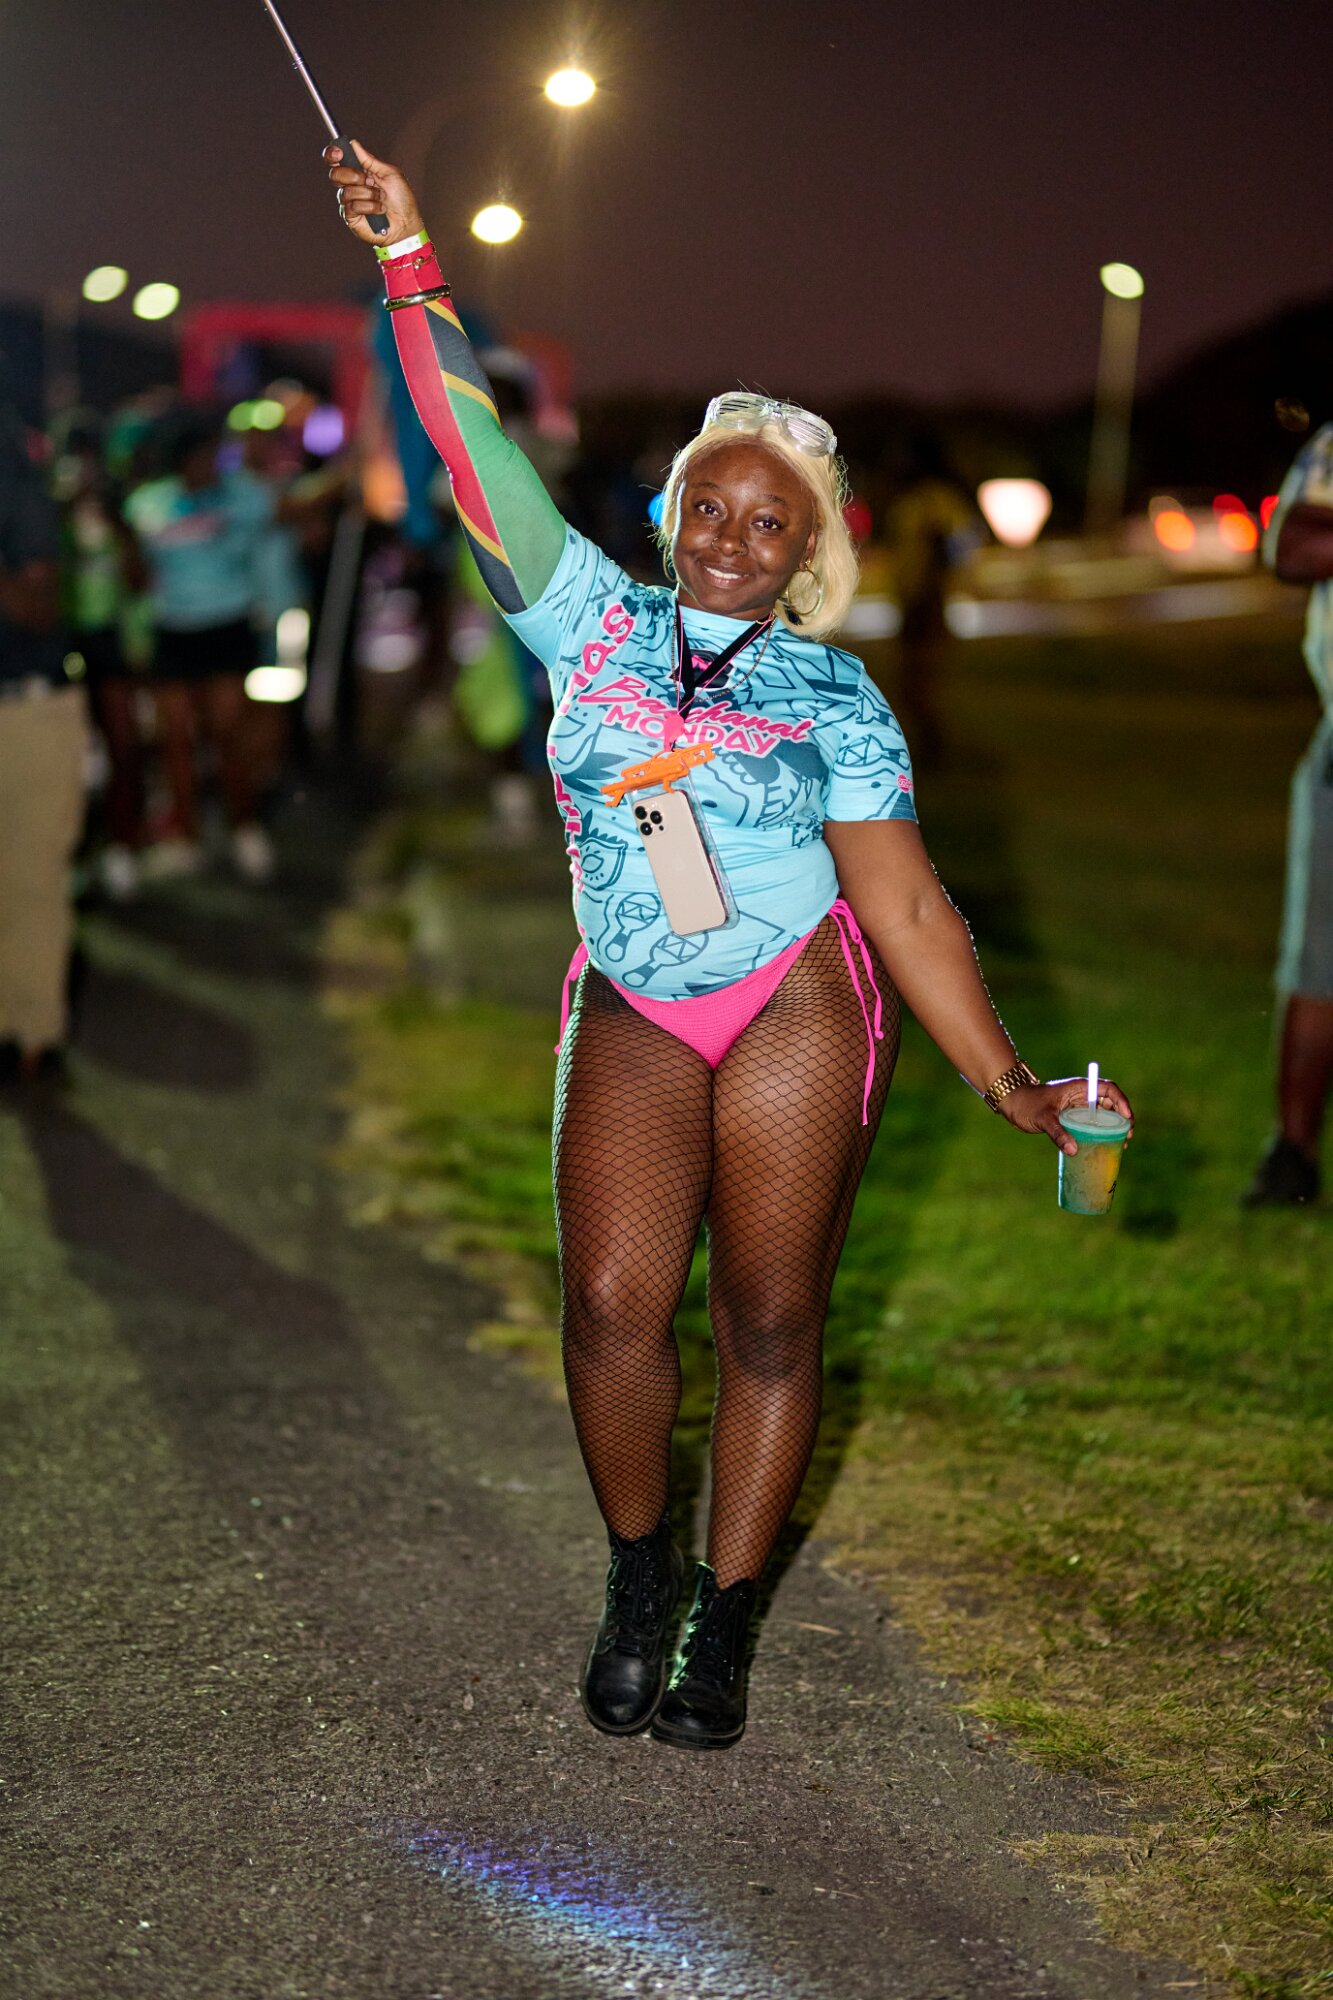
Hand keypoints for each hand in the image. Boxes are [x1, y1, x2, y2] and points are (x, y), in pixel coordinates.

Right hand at [324, 139, 424, 248]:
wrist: (407, 224)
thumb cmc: (402, 199)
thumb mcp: (390, 173)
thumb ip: (370, 159)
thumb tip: (353, 143)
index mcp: (358, 171)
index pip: (336, 161)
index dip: (332, 154)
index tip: (338, 152)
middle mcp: (351, 185)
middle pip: (335, 175)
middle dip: (352, 175)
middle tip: (368, 180)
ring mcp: (349, 202)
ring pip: (346, 191)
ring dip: (368, 194)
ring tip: (381, 199)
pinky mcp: (351, 217)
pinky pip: (352, 206)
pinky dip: (370, 207)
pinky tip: (379, 210)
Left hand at [999, 1075, 1133, 1153]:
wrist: (1012, 1104)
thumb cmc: (1026, 1104)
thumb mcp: (1043, 1118)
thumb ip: (1058, 1133)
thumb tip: (1074, 1150)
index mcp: (1079, 1088)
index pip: (1108, 1089)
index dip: (1121, 1101)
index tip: (1126, 1118)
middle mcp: (1082, 1096)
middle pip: (1110, 1103)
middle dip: (1122, 1118)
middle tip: (1127, 1136)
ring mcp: (1078, 1107)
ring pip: (1103, 1114)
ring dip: (1114, 1127)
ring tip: (1122, 1143)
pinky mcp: (1073, 1118)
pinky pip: (1092, 1124)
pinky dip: (1101, 1133)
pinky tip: (1106, 1145)